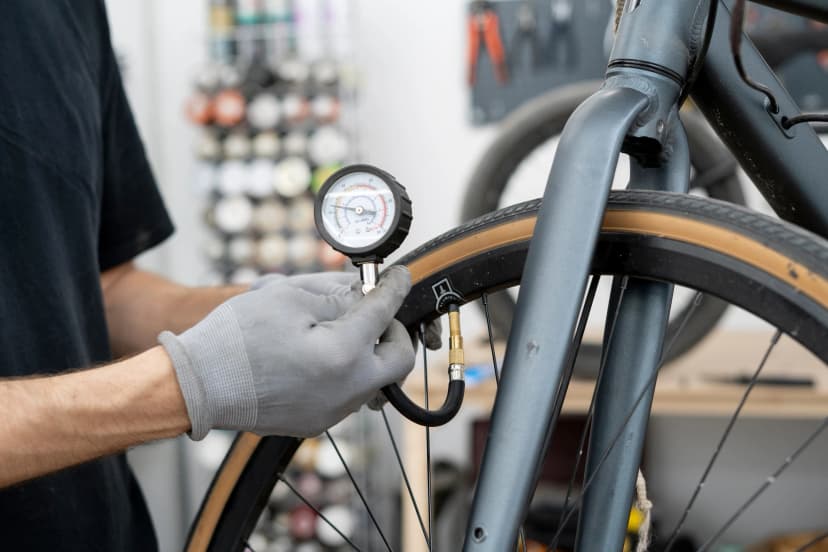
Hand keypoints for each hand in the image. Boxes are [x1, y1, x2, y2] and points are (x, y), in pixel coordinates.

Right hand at [159, 267, 414, 438]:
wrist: (196, 385)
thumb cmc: (236, 337)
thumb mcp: (288, 297)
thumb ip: (335, 293)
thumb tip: (362, 292)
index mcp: (343, 353)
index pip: (384, 313)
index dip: (395, 289)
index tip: (399, 277)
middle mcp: (347, 389)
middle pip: (398, 361)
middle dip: (393, 332)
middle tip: (375, 313)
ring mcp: (333, 411)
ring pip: (374, 379)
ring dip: (367, 352)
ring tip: (338, 330)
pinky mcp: (317, 422)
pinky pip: (348, 394)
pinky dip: (345, 371)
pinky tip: (318, 354)